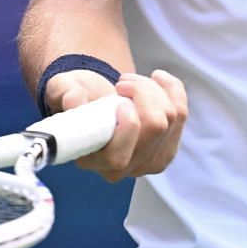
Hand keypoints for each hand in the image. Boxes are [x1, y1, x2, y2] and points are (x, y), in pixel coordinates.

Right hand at [45, 67, 188, 183]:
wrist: (96, 99)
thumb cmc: (79, 97)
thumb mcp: (65, 90)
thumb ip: (66, 95)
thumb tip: (73, 100)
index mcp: (93, 161)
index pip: (118, 157)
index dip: (126, 124)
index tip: (118, 99)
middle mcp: (124, 168)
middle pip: (154, 129)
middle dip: (143, 93)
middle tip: (122, 82)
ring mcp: (150, 160)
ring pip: (171, 117)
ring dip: (153, 89)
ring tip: (131, 81)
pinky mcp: (167, 146)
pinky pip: (181, 113)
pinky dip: (172, 89)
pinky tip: (157, 78)